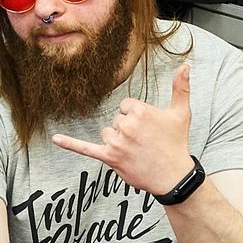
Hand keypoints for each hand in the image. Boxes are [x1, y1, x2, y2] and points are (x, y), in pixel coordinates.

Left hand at [52, 63, 194, 197]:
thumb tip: (186, 65)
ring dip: (117, 141)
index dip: (136, 117)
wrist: (174, 176)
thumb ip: (181, 87)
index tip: (148, 128)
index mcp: (140, 111)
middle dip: (127, 130)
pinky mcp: (110, 158)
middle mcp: (126, 125)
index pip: (126, 106)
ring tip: (135, 151)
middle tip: (144, 142)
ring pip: (107, 134)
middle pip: (116, 120)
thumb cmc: (176, 143)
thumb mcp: (181, 113)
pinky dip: (70, 144)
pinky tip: (56, 139)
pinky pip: (86, 149)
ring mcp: (117, 142)